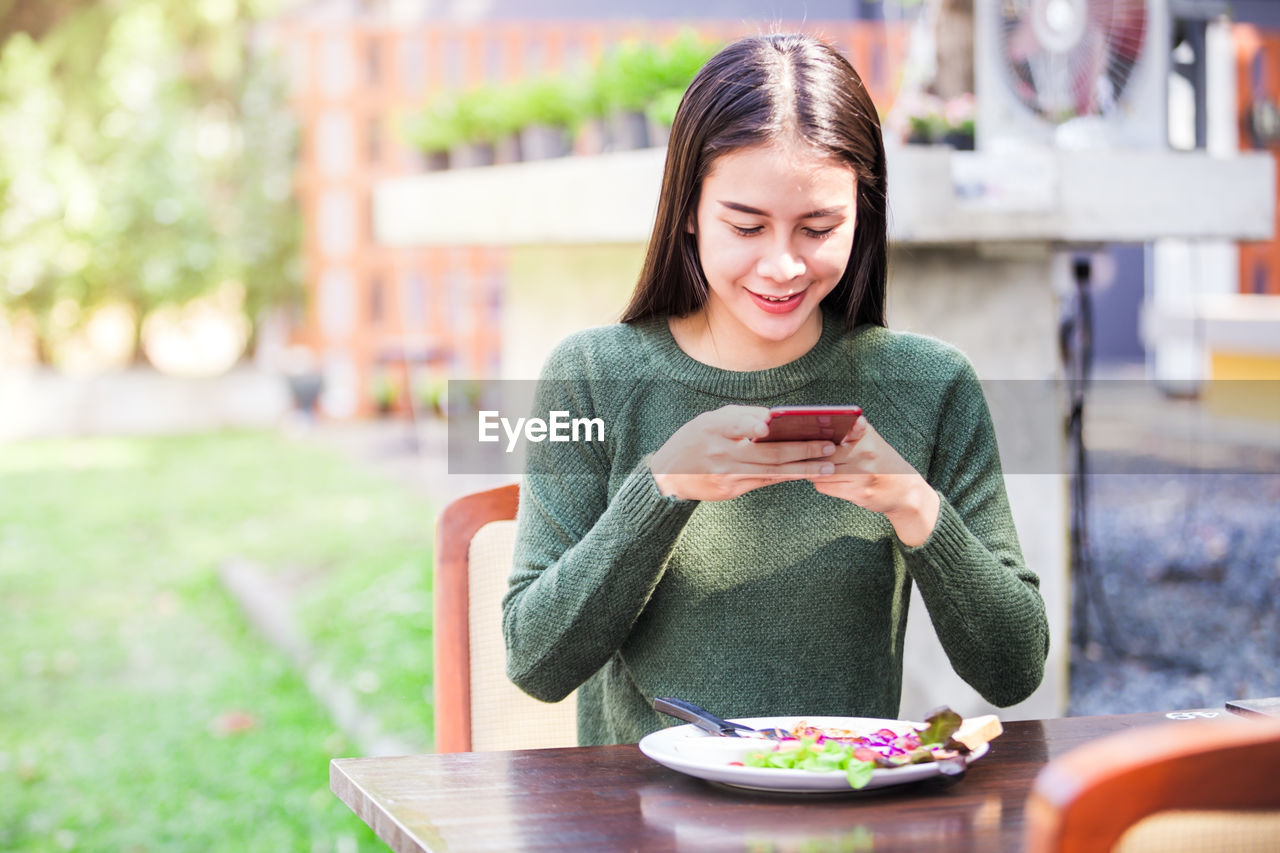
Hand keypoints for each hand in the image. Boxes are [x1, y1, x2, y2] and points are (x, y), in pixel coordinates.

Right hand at [649, 405, 837, 501]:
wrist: (668, 475)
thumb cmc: (695, 439)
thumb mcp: (711, 420)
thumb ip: (742, 416)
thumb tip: (775, 418)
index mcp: (713, 428)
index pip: (736, 425)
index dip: (752, 426)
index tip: (770, 425)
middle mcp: (720, 453)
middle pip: (767, 453)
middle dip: (802, 450)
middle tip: (829, 447)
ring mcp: (726, 475)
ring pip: (771, 472)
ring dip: (802, 469)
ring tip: (828, 467)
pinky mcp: (730, 490)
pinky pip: (764, 481)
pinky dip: (786, 477)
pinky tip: (806, 474)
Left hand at [808, 416, 940, 546]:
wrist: (906, 491)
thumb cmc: (884, 463)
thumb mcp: (872, 440)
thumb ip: (852, 429)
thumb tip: (822, 420)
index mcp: (866, 437)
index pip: (832, 432)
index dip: (817, 437)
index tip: (806, 438)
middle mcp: (865, 454)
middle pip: (822, 454)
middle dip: (812, 456)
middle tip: (806, 456)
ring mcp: (862, 475)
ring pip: (821, 472)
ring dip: (815, 471)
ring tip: (818, 468)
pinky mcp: (858, 492)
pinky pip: (826, 487)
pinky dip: (822, 483)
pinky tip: (830, 480)